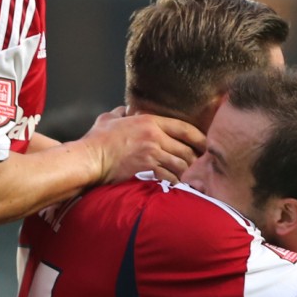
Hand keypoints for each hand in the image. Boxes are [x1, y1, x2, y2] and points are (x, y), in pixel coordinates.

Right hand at [82, 107, 204, 184]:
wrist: (90, 158)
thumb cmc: (96, 140)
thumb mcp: (109, 119)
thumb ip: (121, 113)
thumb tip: (124, 110)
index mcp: (149, 121)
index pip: (184, 127)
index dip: (199, 137)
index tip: (206, 144)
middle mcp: (154, 136)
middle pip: (186, 148)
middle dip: (196, 159)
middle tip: (201, 166)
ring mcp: (151, 152)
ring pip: (180, 163)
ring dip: (187, 172)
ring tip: (191, 179)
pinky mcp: (147, 168)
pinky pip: (169, 176)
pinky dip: (175, 183)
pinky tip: (178, 187)